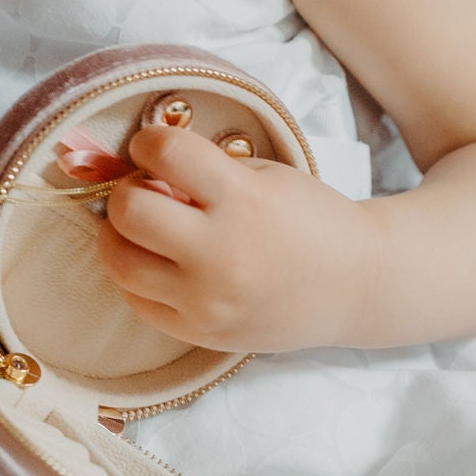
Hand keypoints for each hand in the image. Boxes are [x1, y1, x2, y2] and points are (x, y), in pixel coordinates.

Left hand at [98, 125, 378, 352]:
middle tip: (144, 190)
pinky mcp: (200, 333)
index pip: (166, 153)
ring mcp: (207, 301)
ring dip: (119, 235)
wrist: (357, 286)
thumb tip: (141, 172)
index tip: (151, 147)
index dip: (148, 142)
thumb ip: (205, 172)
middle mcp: (221, 255)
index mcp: (244, 201)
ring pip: (119, 261)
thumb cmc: (311, 221)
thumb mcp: (266, 177)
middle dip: (126, 190)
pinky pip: (136, 301)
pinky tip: (157, 261)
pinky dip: (136, 275)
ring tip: (143, 228)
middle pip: (127, 211)